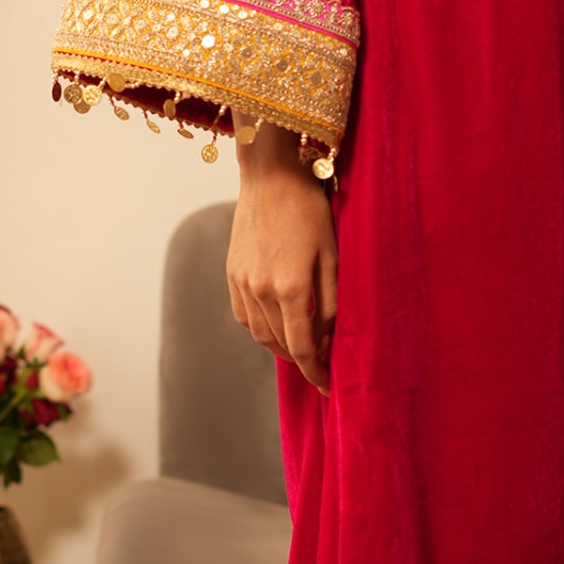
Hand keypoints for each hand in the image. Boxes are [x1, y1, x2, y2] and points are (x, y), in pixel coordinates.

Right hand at [226, 123, 337, 390]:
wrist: (271, 176)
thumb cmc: (309, 210)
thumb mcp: (332, 255)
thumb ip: (330, 302)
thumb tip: (327, 339)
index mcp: (291, 287)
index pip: (301, 347)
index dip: (315, 372)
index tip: (327, 386)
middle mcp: (261, 290)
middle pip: (280, 344)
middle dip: (301, 361)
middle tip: (320, 367)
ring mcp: (242, 282)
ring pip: (259, 333)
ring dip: (280, 347)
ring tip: (300, 349)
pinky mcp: (232, 273)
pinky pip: (244, 315)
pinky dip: (260, 328)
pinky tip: (276, 325)